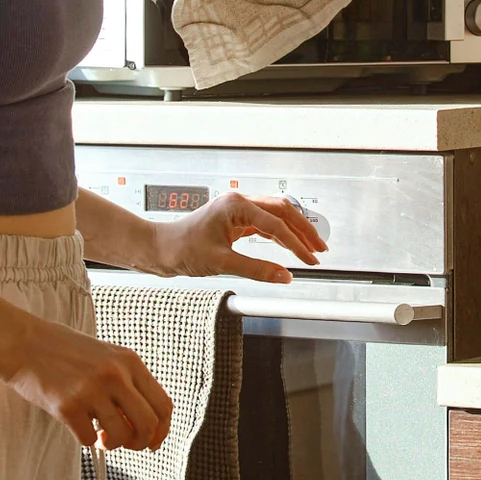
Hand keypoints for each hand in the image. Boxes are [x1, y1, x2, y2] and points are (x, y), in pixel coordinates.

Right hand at [0, 317, 173, 449]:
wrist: (22, 342)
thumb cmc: (64, 351)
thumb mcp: (106, 356)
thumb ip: (128, 383)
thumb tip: (148, 425)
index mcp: (129, 361)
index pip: (163, 405)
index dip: (161, 431)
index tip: (152, 442)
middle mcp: (114, 374)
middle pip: (148, 424)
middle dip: (141, 443)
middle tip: (126, 444)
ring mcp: (90, 390)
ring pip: (120, 437)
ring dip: (112, 444)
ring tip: (100, 435)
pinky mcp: (66, 406)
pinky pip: (88, 440)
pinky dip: (86, 440)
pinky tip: (78, 426)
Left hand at [149, 193, 323, 283]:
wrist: (160, 249)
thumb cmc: (181, 249)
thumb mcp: (221, 263)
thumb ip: (256, 270)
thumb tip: (283, 276)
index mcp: (235, 206)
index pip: (276, 224)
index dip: (296, 244)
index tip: (310, 259)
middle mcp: (238, 203)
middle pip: (282, 210)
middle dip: (303, 229)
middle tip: (320, 248)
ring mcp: (237, 210)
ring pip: (276, 215)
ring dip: (294, 230)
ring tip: (311, 247)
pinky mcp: (235, 220)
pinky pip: (265, 223)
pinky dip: (280, 235)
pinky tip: (289, 247)